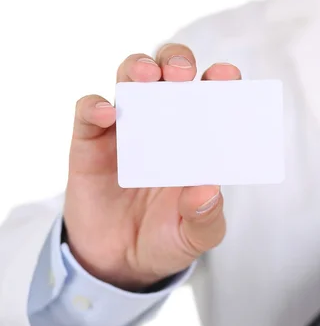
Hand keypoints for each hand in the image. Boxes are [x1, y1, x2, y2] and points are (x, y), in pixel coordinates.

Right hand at [64, 44, 239, 290]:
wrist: (119, 263)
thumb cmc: (167, 239)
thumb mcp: (195, 236)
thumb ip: (205, 216)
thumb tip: (207, 189)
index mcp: (196, 140)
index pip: (210, 97)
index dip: (219, 81)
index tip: (225, 76)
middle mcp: (163, 125)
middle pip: (169, 74)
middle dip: (176, 62)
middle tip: (182, 73)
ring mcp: (125, 130)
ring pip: (128, 80)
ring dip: (137, 69)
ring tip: (147, 76)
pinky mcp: (90, 143)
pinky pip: (88, 113)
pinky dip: (95, 107)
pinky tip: (106, 114)